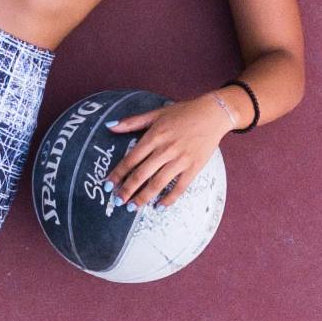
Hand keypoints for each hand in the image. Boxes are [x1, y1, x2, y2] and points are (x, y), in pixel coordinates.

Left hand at [100, 89, 241, 207]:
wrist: (213, 113)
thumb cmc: (184, 112)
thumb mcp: (156, 113)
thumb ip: (132, 121)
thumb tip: (110, 126)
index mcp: (154, 136)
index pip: (131, 159)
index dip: (118, 174)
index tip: (108, 185)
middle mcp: (165, 150)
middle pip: (141, 174)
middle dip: (127, 190)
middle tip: (117, 202)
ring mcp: (180, 160)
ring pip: (158, 183)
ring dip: (143, 197)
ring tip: (133, 208)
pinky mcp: (194, 167)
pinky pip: (180, 187)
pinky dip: (169, 199)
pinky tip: (159, 206)